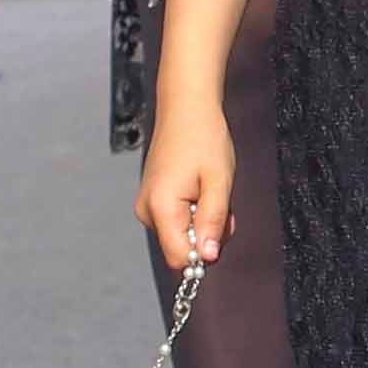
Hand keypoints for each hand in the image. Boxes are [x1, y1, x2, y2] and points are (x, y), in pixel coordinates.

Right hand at [137, 110, 235, 275]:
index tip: (219, 230)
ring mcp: (147, 205)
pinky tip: (201, 189)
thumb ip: (213, 222)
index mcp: (161, 207)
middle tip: (220, 203)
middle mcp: (147, 211)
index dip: (203, 254)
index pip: (180, 258)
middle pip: (182, 248)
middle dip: (207, 234)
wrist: (186, 108)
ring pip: (182, 235)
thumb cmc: (204, 139)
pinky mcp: (152, 200)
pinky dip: (194, 212)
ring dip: (203, 221)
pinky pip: (176, 222)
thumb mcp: (219, 182)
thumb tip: (207, 258)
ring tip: (211, 190)